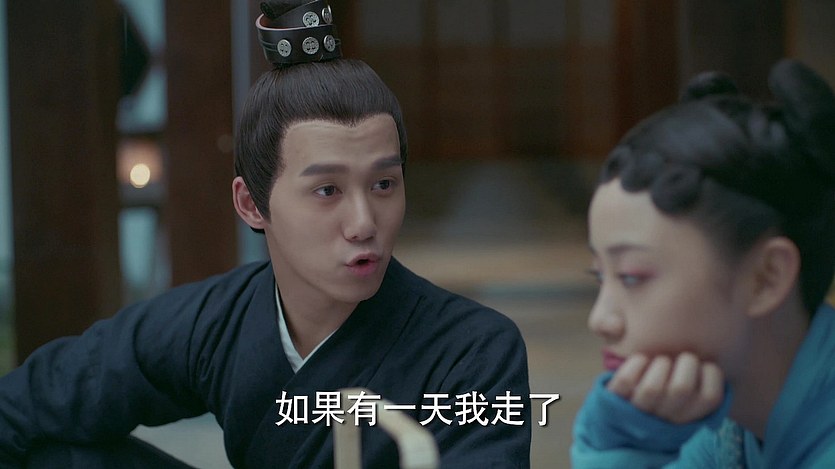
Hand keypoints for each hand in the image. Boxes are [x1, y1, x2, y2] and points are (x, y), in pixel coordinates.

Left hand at [606, 352, 723, 423]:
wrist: (623, 415)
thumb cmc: (665, 391)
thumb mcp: (687, 388)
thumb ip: (699, 375)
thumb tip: (710, 359)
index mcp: (689, 416)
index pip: (711, 398)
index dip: (711, 374)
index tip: (703, 365)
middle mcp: (666, 418)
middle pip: (682, 388)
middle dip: (685, 362)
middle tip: (681, 358)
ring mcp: (640, 411)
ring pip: (652, 388)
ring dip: (660, 364)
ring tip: (660, 361)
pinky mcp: (616, 399)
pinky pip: (626, 381)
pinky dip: (635, 363)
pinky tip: (641, 359)